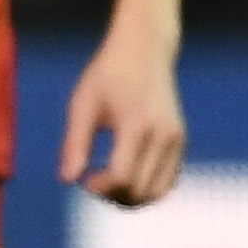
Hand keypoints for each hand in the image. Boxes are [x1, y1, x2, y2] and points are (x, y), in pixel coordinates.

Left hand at [60, 26, 185, 205]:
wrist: (145, 49)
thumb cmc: (108, 75)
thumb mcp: (83, 104)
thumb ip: (75, 143)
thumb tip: (67, 181)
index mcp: (136, 124)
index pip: (122, 176)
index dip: (99, 188)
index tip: (84, 178)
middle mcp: (162, 135)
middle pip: (140, 191)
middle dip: (113, 196)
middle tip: (93, 181)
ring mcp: (175, 139)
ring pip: (156, 193)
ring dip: (131, 198)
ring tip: (109, 182)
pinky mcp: (180, 142)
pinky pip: (165, 182)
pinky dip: (145, 188)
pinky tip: (125, 174)